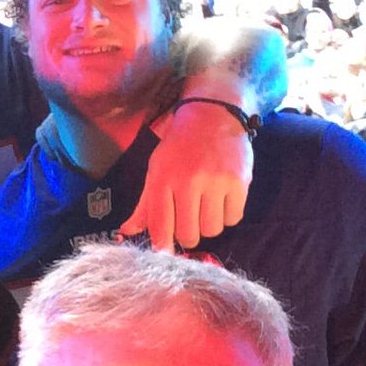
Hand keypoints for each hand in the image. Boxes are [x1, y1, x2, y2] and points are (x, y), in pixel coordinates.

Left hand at [120, 104, 253, 251]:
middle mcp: (188, 181)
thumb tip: (126, 232)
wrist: (213, 115)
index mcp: (162, 179)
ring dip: (208, 225)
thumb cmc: (179, 147)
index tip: (167, 250)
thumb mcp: (156, 170)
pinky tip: (222, 199)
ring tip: (206, 206)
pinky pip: (233, 219)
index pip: (160, 227)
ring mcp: (215, 182)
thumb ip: (144, 205)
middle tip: (189, 221)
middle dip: (188, 235)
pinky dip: (227, 215)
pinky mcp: (239, 182)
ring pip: (212, 230)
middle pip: (189, 235)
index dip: (163, 246)